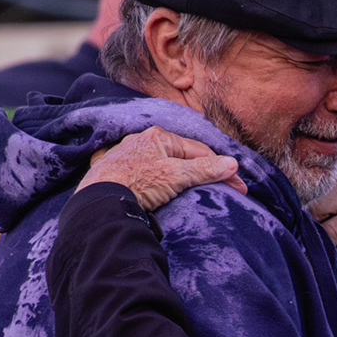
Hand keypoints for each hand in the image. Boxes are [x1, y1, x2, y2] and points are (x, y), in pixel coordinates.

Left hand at [78, 126, 242, 209]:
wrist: (99, 201)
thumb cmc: (137, 182)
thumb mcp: (177, 175)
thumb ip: (205, 170)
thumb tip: (232, 164)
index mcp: (158, 136)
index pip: (200, 151)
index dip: (222, 169)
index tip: (238, 187)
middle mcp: (143, 141)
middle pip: (183, 157)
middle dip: (204, 172)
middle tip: (224, 190)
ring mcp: (130, 157)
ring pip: (166, 166)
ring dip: (183, 178)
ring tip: (198, 193)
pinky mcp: (119, 173)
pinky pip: (149, 175)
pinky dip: (163, 183)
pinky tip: (167, 193)